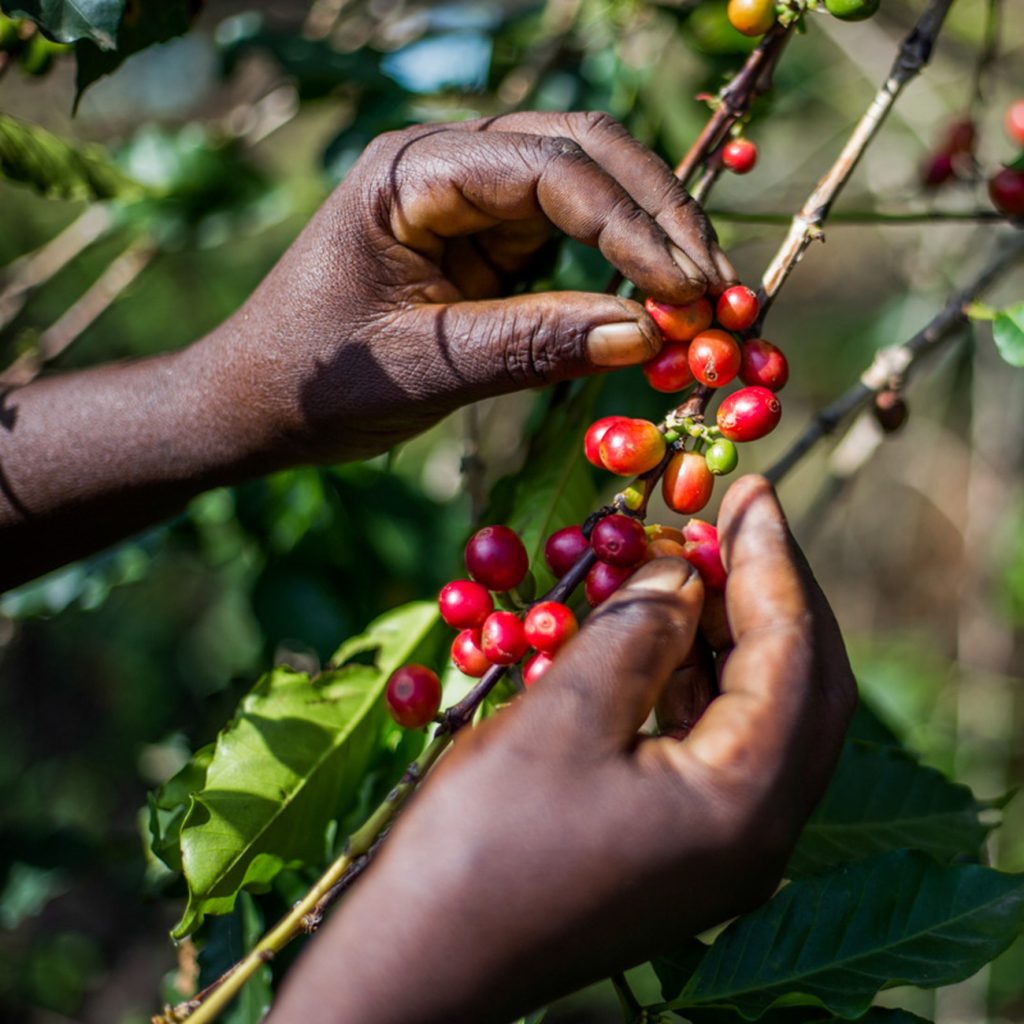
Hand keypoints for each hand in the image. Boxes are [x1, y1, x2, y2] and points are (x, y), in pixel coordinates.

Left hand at [209, 112, 736, 462]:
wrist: (258, 401)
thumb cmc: (317, 378)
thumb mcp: (423, 366)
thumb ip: (531, 344)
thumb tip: (650, 335)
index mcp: (412, 171)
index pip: (549, 169)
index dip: (630, 227)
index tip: (686, 293)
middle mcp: (448, 166)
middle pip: (584, 152)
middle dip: (658, 217)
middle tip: (719, 291)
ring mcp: (472, 202)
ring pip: (589, 187)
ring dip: (651, 237)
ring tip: (707, 300)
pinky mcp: (488, 244)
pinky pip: (571, 237)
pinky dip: (621, 268)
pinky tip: (659, 304)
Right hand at [270, 476, 856, 1023]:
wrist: (420, 965)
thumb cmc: (482, 844)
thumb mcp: (563, 716)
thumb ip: (637, 629)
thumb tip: (682, 566)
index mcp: (745, 806)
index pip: (795, 654)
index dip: (773, 560)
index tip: (751, 487)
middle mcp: (755, 834)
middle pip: (797, 687)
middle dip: (763, 594)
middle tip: (723, 521)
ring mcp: (717, 849)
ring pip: (755, 714)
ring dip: (724, 634)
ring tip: (681, 566)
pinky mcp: (675, 848)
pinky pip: (710, 744)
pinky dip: (689, 679)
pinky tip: (653, 637)